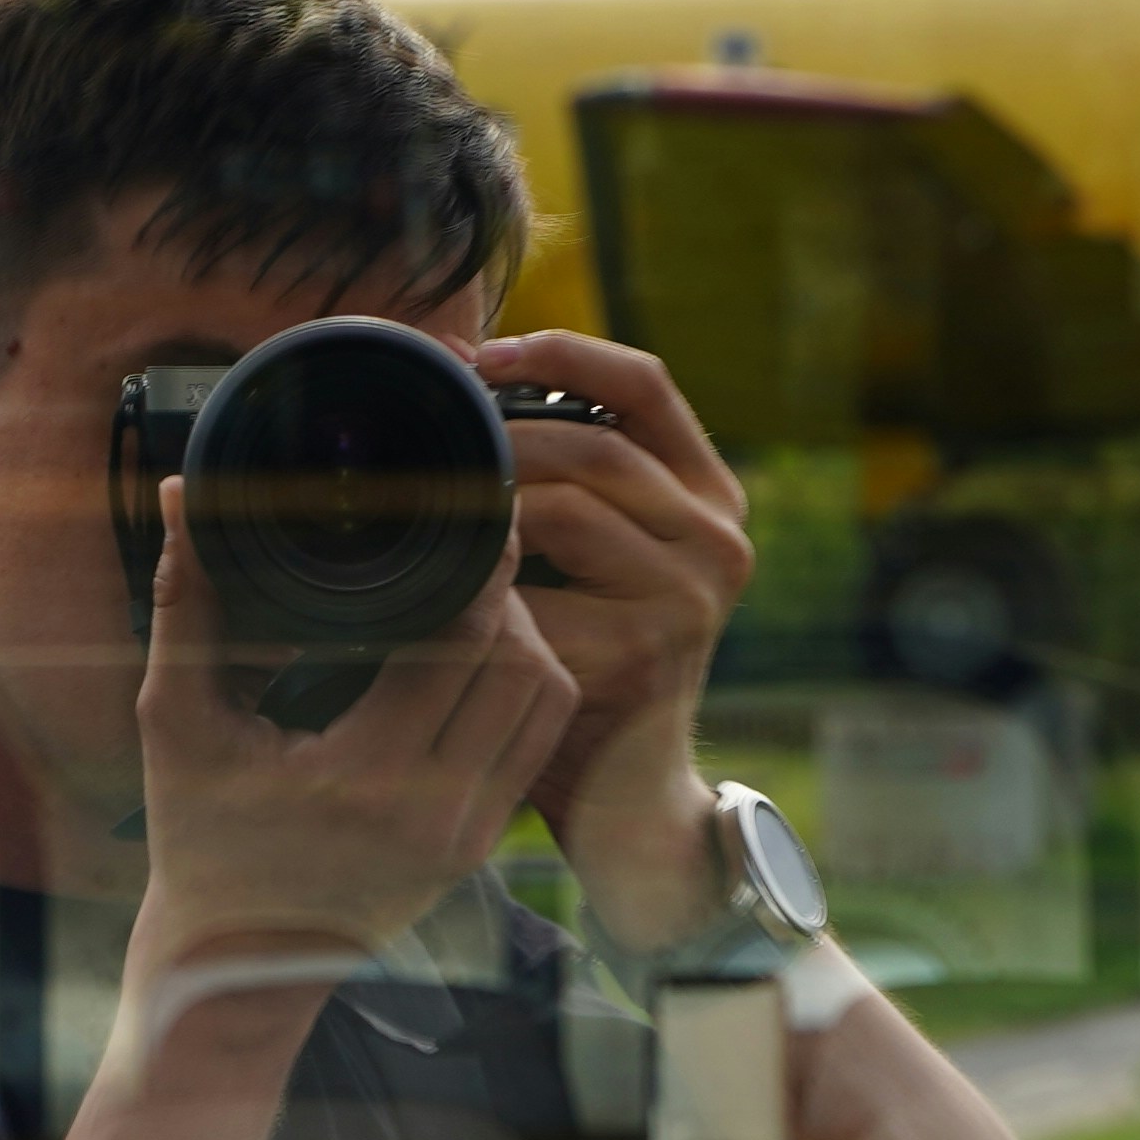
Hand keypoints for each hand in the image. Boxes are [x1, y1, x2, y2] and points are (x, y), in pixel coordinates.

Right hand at [128, 478, 578, 1004]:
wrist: (237, 966)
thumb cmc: (197, 839)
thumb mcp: (176, 722)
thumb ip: (186, 602)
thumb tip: (180, 494)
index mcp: (363, 776)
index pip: (461, 643)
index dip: (476, 566)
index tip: (467, 508)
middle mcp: (434, 810)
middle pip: (521, 663)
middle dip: (503, 593)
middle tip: (470, 545)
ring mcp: (469, 835)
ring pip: (547, 701)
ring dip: (526, 637)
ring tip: (475, 598)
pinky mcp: (483, 846)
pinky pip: (539, 744)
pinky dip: (527, 687)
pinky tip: (488, 652)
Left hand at [479, 331, 754, 931]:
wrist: (622, 789)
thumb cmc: (587, 651)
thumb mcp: (597, 548)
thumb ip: (565, 471)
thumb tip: (460, 367)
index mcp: (712, 494)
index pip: (647, 383)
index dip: (561, 351)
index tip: (478, 354)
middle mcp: (720, 538)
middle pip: (592, 443)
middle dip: (496, 436)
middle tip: (420, 445)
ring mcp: (692, 597)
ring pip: (564, 507)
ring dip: (482, 507)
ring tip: (422, 515)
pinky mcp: (646, 653)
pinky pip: (540, 591)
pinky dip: (480, 586)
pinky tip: (437, 589)